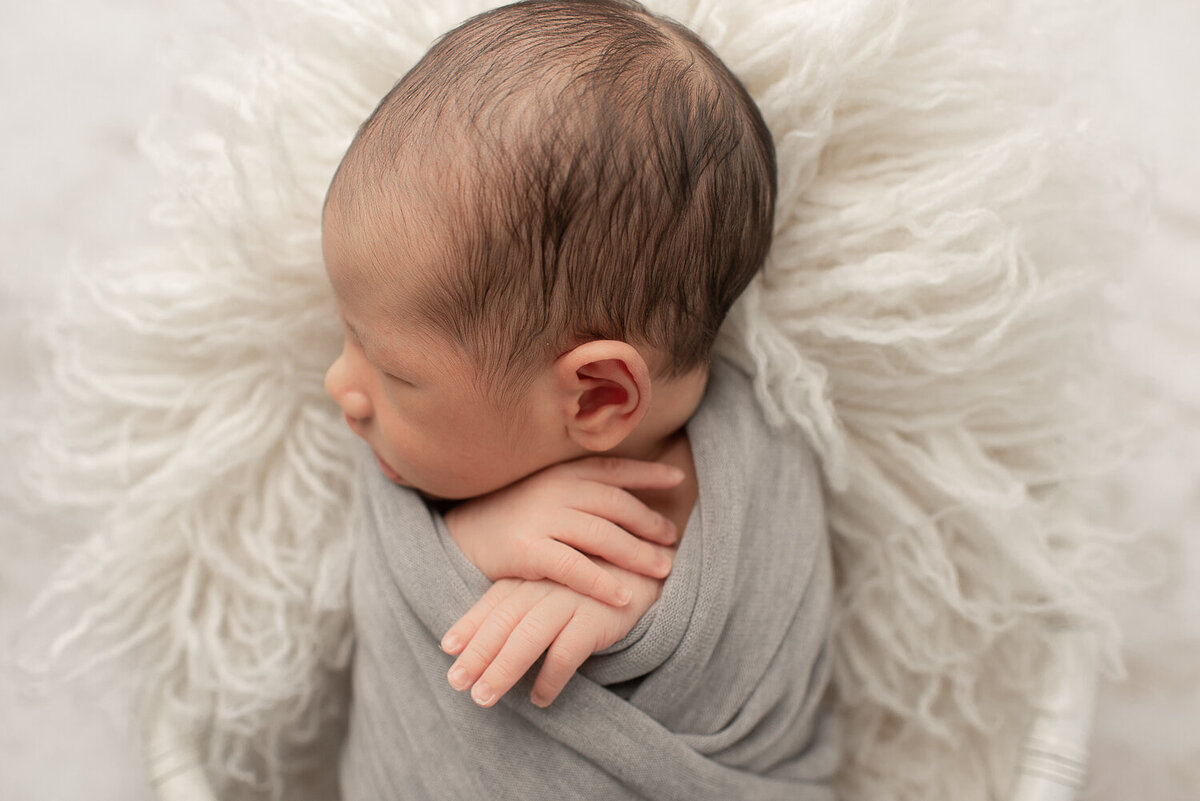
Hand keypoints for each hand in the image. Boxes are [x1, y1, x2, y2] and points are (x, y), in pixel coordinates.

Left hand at [441, 562, 662, 707]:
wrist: (651, 567)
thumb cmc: (596, 581)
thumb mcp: (556, 583)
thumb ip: (524, 601)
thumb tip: (486, 639)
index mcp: (533, 574)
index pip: (494, 601)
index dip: (469, 624)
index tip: (447, 649)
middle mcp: (547, 583)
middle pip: (504, 621)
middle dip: (478, 653)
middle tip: (457, 683)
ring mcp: (572, 598)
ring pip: (528, 637)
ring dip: (504, 669)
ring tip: (484, 697)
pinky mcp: (598, 615)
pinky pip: (567, 652)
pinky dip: (551, 677)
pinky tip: (539, 698)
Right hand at [444, 456, 682, 606]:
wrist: (463, 533)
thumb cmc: (515, 514)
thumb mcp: (547, 490)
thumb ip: (582, 490)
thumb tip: (630, 497)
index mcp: (563, 472)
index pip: (614, 469)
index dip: (648, 474)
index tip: (678, 480)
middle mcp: (556, 490)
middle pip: (616, 505)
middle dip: (650, 523)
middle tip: (673, 540)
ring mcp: (541, 519)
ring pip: (602, 536)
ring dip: (638, 554)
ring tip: (663, 569)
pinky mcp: (527, 551)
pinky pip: (573, 568)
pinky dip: (602, 582)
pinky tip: (625, 596)